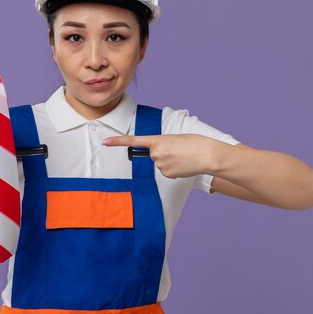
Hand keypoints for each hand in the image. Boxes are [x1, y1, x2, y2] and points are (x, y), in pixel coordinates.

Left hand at [102, 134, 220, 178]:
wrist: (207, 155)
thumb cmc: (194, 143)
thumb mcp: (175, 138)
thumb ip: (162, 145)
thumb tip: (157, 157)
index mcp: (157, 140)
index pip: (133, 141)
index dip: (117, 141)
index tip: (105, 142)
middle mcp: (156, 153)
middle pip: (152, 154)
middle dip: (161, 152)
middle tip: (176, 150)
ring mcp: (160, 165)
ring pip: (160, 163)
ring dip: (169, 161)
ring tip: (182, 156)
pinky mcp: (167, 174)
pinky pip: (166, 171)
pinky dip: (173, 168)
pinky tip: (183, 164)